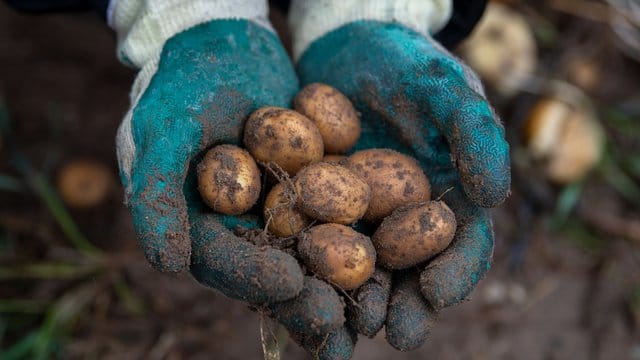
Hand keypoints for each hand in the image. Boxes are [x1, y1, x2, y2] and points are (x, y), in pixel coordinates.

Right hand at [116, 19, 344, 346]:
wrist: (223, 45)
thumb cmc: (183, 84)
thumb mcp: (164, 130)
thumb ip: (158, 194)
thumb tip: (167, 265)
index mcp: (195, 224)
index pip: (222, 260)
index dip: (253, 276)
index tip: (292, 285)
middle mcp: (235, 227)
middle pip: (268, 271)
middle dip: (302, 298)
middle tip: (336, 318)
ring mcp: (273, 212)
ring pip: (306, 255)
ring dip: (335, 285)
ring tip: (367, 314)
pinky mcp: (307, 192)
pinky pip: (332, 219)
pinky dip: (358, 240)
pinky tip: (389, 260)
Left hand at [295, 21, 509, 351]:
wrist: (350, 46)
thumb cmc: (408, 66)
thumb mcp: (446, 91)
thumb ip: (475, 136)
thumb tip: (494, 197)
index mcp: (450, 199)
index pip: (462, 246)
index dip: (454, 274)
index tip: (433, 294)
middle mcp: (407, 218)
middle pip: (413, 272)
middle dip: (403, 305)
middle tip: (389, 332)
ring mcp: (363, 217)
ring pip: (363, 269)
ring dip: (355, 303)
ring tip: (345, 330)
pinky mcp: (320, 209)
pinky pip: (315, 243)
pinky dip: (309, 270)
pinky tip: (297, 291)